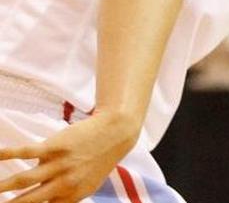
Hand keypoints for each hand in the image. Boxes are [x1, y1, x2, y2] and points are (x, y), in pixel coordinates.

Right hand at [0, 111, 138, 202]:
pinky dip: (8, 154)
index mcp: (71, 197)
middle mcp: (64, 184)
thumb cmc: (98, 161)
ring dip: (2, 187)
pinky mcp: (55, 146)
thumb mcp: (87, 186)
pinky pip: (27, 152)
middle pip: (28, 200)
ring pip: (23, 180)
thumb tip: (48, 202)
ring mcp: (59, 165)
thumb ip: (66, 197)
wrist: (116, 134)